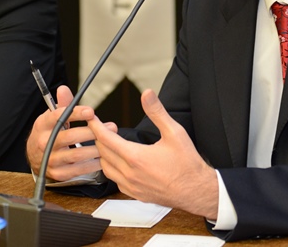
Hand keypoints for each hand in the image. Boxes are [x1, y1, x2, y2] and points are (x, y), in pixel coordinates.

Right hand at [26, 85, 116, 180]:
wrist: (35, 156)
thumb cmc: (48, 132)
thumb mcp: (52, 116)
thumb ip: (63, 104)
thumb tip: (64, 89)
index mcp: (43, 125)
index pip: (59, 117)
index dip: (76, 114)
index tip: (91, 111)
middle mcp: (44, 142)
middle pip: (71, 137)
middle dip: (93, 132)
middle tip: (110, 128)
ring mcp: (50, 159)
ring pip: (77, 155)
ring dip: (96, 149)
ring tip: (110, 143)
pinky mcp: (58, 173)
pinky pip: (78, 169)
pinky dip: (92, 164)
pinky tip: (102, 158)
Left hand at [89, 89, 218, 219]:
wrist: (196, 190)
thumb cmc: (187, 164)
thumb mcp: (174, 132)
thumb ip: (157, 111)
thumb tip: (147, 94)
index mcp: (136, 157)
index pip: (105, 139)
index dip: (96, 126)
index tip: (91, 118)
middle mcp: (130, 174)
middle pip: (103, 152)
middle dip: (101, 137)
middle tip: (107, 126)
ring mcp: (131, 186)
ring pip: (106, 168)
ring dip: (105, 154)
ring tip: (111, 143)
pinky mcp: (135, 194)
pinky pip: (115, 180)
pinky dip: (112, 169)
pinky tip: (120, 162)